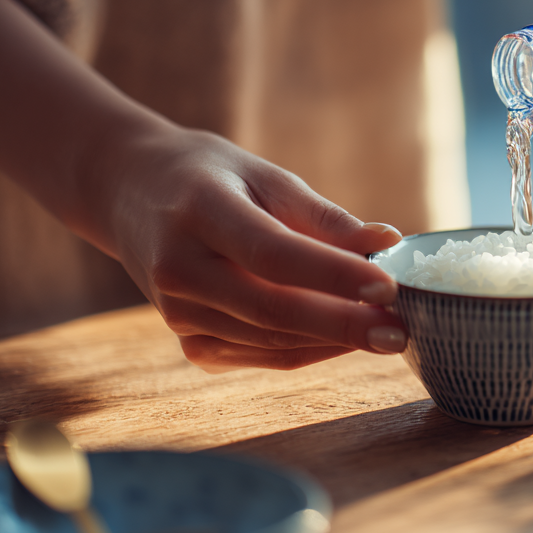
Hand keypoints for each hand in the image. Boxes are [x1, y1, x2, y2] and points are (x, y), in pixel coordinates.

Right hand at [0, 0, 406, 372]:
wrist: (130, 193)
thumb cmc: (212, 176)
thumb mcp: (266, 176)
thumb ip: (325, 216)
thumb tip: (388, 241)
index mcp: (199, 212)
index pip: (274, 253)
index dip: (334, 274)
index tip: (390, 285)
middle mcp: (178, 269)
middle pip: (272, 309)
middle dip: (344, 324)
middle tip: (401, 330)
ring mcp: (177, 313)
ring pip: (270, 341)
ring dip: (334, 342)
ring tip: (388, 332)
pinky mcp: (188, 340)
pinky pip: (260, 356)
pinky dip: (309, 350)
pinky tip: (346, 338)